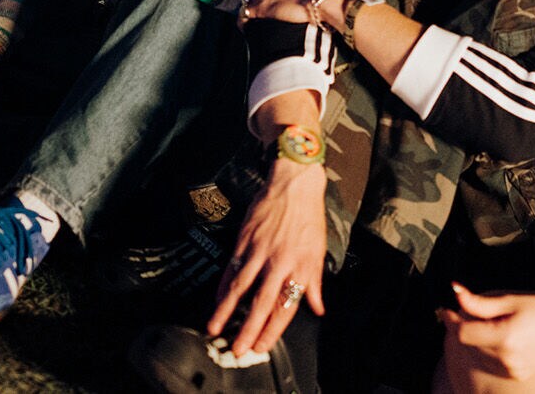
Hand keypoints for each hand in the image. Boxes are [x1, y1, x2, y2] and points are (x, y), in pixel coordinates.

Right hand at [207, 159, 326, 355]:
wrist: (294, 185)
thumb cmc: (308, 217)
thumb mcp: (318, 251)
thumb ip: (315, 283)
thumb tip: (317, 307)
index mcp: (301, 269)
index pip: (286, 307)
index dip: (273, 330)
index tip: (261, 346)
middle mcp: (280, 263)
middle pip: (261, 303)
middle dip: (248, 329)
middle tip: (237, 348)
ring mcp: (260, 252)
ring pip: (240, 288)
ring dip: (226, 311)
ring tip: (215, 328)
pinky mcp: (245, 241)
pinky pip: (232, 268)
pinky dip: (223, 286)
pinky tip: (217, 300)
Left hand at [437, 285, 534, 380]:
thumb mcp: (510, 300)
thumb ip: (479, 302)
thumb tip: (454, 291)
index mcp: (505, 337)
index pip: (463, 333)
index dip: (451, 320)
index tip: (446, 310)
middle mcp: (507, 358)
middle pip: (469, 344)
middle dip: (465, 327)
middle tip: (475, 312)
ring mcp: (512, 370)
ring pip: (477, 354)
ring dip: (476, 340)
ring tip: (494, 325)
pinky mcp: (516, 374)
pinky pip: (490, 363)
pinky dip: (488, 350)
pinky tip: (502, 338)